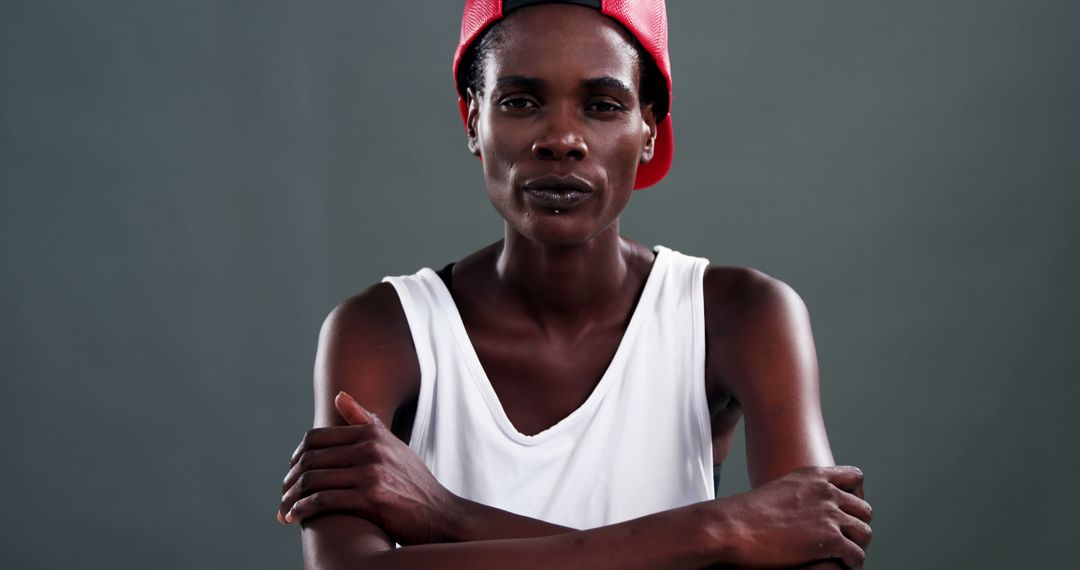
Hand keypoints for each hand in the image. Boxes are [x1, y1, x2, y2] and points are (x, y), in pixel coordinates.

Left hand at [278, 391, 461, 544]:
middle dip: (291, 480)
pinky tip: (296, 518)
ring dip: (291, 498)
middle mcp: (370, 449)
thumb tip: (340, 395)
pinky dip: (303, 510)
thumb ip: (365, 421)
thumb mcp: (393, 445)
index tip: (292, 472)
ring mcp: (371, 473)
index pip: (317, 438)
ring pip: (313, 480)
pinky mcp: (370, 498)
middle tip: (284, 494)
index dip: (297, 456)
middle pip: (311, 459)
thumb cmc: (414, 482)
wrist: (441, 514)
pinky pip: (323, 501)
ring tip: (284, 510)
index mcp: (372, 434)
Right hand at [713, 466, 871, 569]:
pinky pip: (857, 553)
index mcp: (813, 476)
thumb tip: (803, 509)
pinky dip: (852, 563)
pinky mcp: (829, 538)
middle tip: (846, 541)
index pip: (855, 477)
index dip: (856, 496)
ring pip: (864, 532)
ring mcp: (829, 514)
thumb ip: (799, 495)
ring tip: (845, 557)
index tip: (847, 512)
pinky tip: (840, 565)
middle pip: (864, 509)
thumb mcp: (778, 491)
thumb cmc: (746, 516)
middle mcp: (825, 491)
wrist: (732, 527)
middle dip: (858, 526)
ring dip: (857, 546)